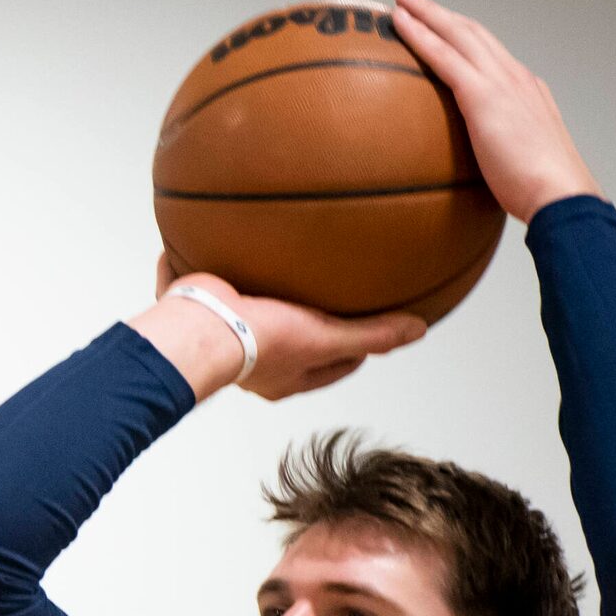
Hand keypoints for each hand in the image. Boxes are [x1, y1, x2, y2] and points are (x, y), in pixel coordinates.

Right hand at [131, 257, 425, 402]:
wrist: (200, 327)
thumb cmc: (259, 342)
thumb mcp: (326, 338)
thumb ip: (372, 335)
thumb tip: (418, 330)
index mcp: (283, 376)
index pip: (332, 365)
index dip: (356, 348)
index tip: (370, 327)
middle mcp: (252, 361)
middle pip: (293, 341)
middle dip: (310, 320)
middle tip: (329, 296)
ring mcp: (223, 334)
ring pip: (248, 313)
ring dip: (262, 294)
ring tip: (278, 265)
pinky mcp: (197, 308)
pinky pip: (206, 284)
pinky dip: (211, 267)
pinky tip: (220, 240)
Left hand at [392, 0, 598, 222]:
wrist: (561, 194)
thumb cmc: (544, 194)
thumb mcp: (523, 166)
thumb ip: (502, 159)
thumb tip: (482, 176)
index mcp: (527, 91)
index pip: (492, 54)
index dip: (466, 37)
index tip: (445, 27)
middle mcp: (515, 77)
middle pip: (473, 33)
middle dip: (443, 14)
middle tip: (414, 0)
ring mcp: (500, 81)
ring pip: (457, 34)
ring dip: (427, 13)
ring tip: (401, 2)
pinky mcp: (481, 94)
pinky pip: (442, 56)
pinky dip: (419, 35)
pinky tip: (399, 24)